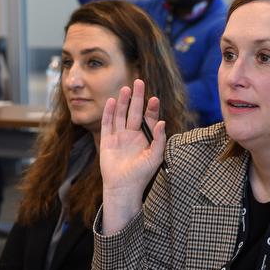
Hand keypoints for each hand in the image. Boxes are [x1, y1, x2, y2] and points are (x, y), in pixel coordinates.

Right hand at [100, 79, 164, 232]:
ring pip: (121, 114)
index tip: (154, 99)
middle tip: (139, 82)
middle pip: (134, 112)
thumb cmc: (141, 175)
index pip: (149, 119)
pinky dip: (109, 113)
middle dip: (137, 98)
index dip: (151, 109)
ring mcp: (119, 136)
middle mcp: (132, 134)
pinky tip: (112, 101)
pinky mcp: (107, 140)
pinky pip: (108, 123)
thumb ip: (159, 140)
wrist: (123, 188)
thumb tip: (162, 122)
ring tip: (126, 88)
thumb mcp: (155, 158)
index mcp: (146, 138)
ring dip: (123, 102)